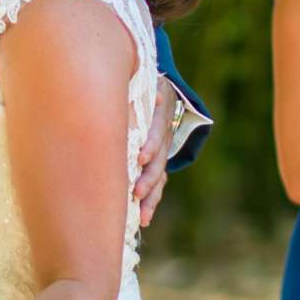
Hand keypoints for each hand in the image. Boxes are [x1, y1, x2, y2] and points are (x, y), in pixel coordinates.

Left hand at [134, 86, 179, 228]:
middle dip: (149, 177)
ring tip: (142, 215)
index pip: (156, 129)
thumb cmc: (137, 85)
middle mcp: (163, 133)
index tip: (141, 157)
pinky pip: (158, 183)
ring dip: (151, 195)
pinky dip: (151, 200)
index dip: (150, 144)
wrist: (158, 89)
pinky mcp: (158, 161)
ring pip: (160, 174)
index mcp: (159, 111)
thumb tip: (144, 96)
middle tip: (136, 192)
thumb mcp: (138, 81)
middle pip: (160, 158)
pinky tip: (143, 218)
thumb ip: (135, 90)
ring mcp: (162, 148)